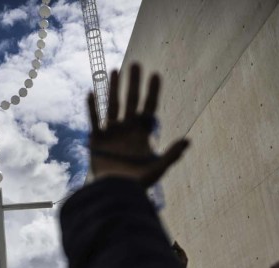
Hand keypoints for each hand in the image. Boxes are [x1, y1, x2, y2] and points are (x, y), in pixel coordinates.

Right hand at [88, 63, 189, 186]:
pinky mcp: (96, 139)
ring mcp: (111, 132)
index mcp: (141, 134)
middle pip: (131, 101)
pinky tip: (91, 93)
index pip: (149, 108)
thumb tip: (188, 140)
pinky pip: (94, 119)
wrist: (112, 193)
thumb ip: (171, 155)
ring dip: (113, 88)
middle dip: (134, 83)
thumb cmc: (136, 184)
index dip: (152, 92)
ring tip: (114, 70)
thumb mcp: (156, 169)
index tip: (156, 75)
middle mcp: (127, 129)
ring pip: (112, 105)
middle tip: (136, 64)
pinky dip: (92, 107)